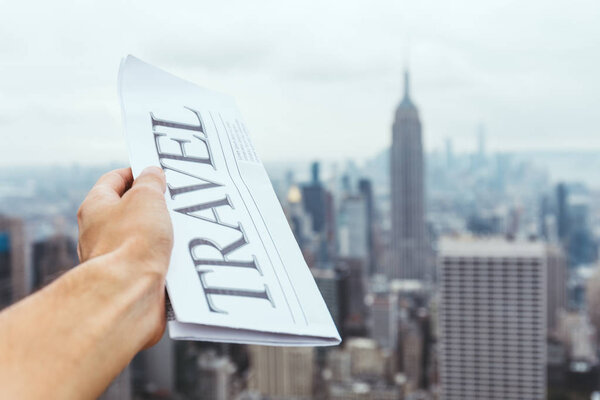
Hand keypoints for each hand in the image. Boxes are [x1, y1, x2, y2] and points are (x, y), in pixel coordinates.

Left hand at [76, 166, 172, 345]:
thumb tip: (152, 173)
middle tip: (174, 199)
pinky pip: (148, 260)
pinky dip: (163, 256)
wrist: (130, 293)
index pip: (113, 180)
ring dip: (161, 232)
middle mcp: (98, 232)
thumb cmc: (134, 242)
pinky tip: (179, 255)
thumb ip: (151, 181)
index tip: (155, 171)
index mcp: (95, 207)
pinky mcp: (128, 279)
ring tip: (182, 228)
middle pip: (127, 209)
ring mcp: (112, 257)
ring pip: (140, 237)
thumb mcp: (147, 196)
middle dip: (152, 203)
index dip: (135, 172)